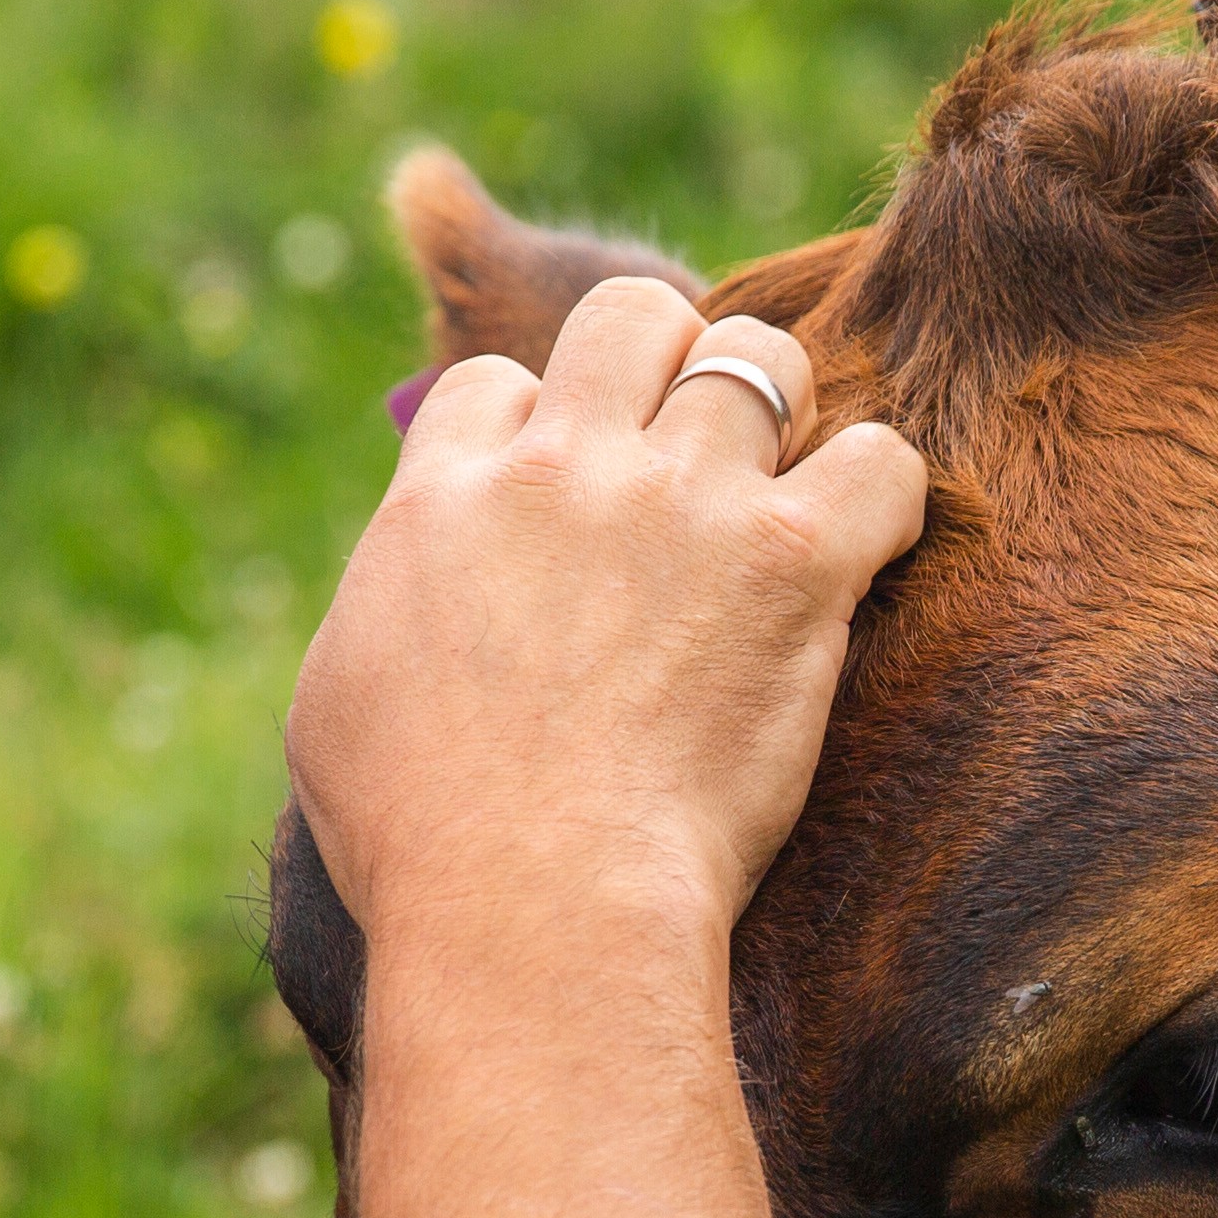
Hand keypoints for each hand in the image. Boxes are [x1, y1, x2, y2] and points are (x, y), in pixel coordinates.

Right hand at [285, 281, 926, 953]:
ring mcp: (681, 500)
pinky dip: (882, 497)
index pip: (498, 382)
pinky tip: (862, 556)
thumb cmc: (421, 840)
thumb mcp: (335, 703)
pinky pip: (880, 462)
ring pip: (764, 357)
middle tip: (692, 459)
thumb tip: (419, 574)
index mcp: (446, 493)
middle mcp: (565, 467)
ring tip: (781, 503)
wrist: (535, 900)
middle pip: (634, 317)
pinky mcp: (789, 559)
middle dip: (670, 364)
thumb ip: (385, 604)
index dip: (537, 432)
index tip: (563, 502)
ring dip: (783, 417)